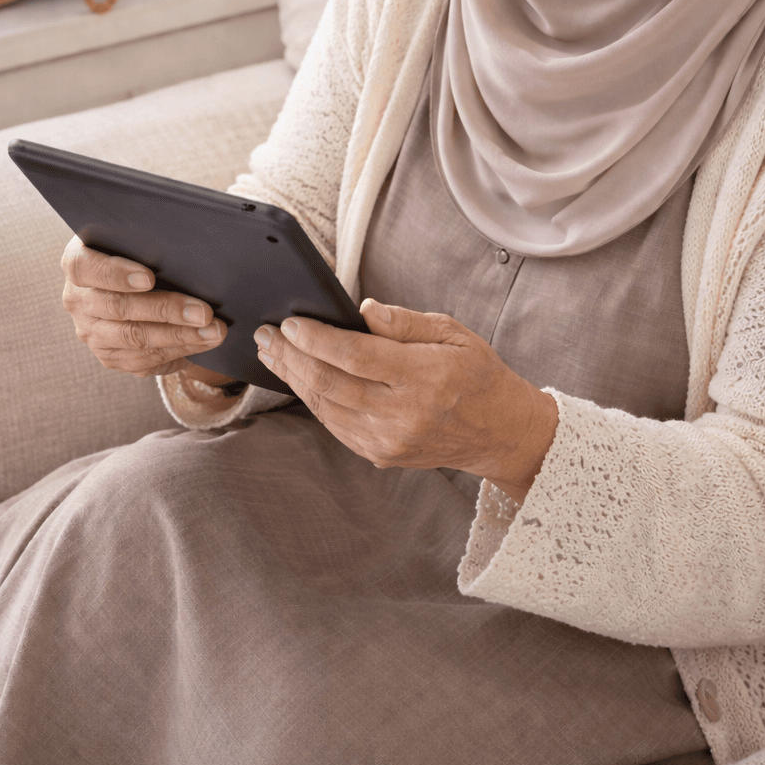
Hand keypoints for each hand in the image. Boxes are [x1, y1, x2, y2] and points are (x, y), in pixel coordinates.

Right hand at [61, 235, 230, 380]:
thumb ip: (149, 240)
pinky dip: (179, 350)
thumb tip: (188, 244)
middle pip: (118, 308)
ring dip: (180, 336)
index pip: (84, 267)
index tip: (149, 277)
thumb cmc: (139, 251)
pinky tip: (204, 341)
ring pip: (134, 338)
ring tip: (214, 330)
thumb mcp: (136, 239)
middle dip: (166, 310)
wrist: (133, 281)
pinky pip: (144, 359)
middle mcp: (77, 300)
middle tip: (204, 312)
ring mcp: (91, 332)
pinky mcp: (109, 356)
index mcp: (77, 262)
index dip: (115, 273)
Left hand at [254, 300, 558, 500]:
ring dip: (294, 378)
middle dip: (291, 357)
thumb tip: (362, 310)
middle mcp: (404, 414)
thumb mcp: (454, 333)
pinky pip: (335, 425)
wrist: (499, 432)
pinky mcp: (381, 454)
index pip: (356, 356)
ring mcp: (389, 439)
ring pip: (326, 407)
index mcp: (424, 377)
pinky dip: (312, 400)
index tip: (290, 323)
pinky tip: (299, 378)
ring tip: (272, 353)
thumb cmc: (477, 374)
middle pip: (331, 383)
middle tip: (266, 335)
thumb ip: (405, 322)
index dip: (317, 339)